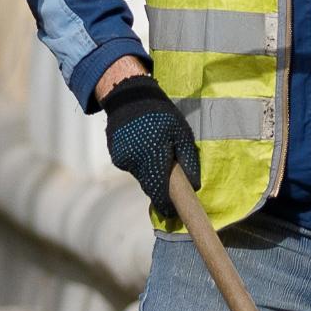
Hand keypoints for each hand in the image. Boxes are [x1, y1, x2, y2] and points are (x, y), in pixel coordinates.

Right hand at [100, 74, 200, 216]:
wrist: (128, 96)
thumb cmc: (162, 114)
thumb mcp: (182, 133)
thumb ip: (188, 160)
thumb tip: (195, 185)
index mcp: (153, 156)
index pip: (160, 191)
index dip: (167, 206)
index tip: (173, 214)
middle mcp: (135, 161)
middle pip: (150, 186)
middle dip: (160, 189)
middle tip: (171, 185)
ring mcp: (122, 160)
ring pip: (141, 177)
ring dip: (151, 173)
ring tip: (156, 154)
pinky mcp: (116, 157)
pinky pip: (132, 167)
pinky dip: (140, 164)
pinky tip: (144, 148)